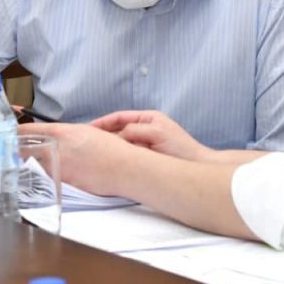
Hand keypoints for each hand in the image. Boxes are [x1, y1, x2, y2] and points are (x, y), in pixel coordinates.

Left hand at [18, 122, 131, 195]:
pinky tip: (64, 173)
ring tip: (50, 162)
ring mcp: (57, 169)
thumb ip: (66, 134)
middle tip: (20, 151)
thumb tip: (56, 137)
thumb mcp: (86, 132)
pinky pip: (51, 178)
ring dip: (39, 164)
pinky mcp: (62, 184)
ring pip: (38, 165)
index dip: (16, 132)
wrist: (123, 168)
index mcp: (60, 133)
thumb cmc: (110, 148)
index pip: (27, 131)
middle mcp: (54, 150)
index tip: (10, 134)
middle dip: (21, 150)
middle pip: (26, 150)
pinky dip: (52, 176)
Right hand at [90, 110, 210, 161]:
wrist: (196, 166)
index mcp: (148, 118)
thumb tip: (117, 136)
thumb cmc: (182, 149)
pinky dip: (118, 157)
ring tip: (95, 153)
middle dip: (103, 135)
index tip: (88, 129)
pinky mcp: (145, 158)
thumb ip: (135, 131)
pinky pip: (127, 155)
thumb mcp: (157, 133)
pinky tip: (110, 163)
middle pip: (118, 130)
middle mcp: (145, 129)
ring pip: (121, 143)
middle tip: (87, 142)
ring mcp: (145, 143)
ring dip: (110, 147)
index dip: (102, 123)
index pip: (119, 117)